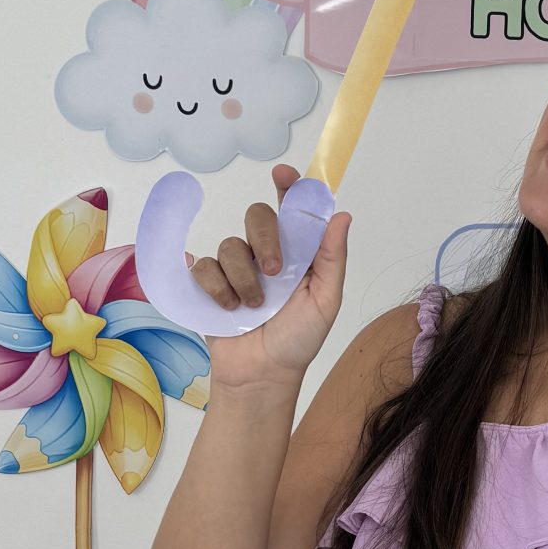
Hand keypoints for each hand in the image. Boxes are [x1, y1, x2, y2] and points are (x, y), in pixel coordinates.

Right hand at [188, 163, 351, 383]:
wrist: (261, 374)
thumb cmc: (298, 340)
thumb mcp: (325, 301)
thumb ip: (331, 258)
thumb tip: (342, 215)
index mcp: (297, 253)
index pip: (292, 209)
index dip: (289, 186)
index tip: (283, 174)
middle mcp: (265, 254)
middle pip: (257, 216)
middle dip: (265, 239)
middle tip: (275, 271)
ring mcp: (236, 268)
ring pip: (230, 245)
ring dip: (244, 278)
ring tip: (253, 308)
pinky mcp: (209, 284)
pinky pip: (205, 267)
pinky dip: (216, 287)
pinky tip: (228, 308)